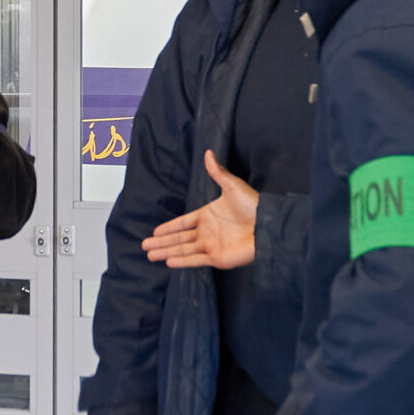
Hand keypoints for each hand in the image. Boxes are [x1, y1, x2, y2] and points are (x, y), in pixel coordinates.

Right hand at [143, 151, 256, 269]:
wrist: (269, 225)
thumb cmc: (254, 205)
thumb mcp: (232, 186)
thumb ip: (217, 172)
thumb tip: (208, 153)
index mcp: (208, 215)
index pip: (183, 222)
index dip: (169, 227)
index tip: (155, 230)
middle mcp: (207, 232)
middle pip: (179, 238)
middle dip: (161, 242)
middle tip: (144, 245)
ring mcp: (211, 246)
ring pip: (183, 250)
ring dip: (166, 251)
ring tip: (149, 254)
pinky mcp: (218, 258)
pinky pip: (195, 260)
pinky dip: (182, 261)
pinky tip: (168, 261)